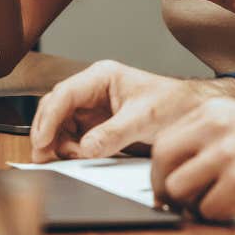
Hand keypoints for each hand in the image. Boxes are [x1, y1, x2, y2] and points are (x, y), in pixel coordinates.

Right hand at [27, 59, 234, 161]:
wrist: (192, 111)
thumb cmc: (173, 104)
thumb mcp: (144, 118)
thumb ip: (114, 133)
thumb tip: (85, 149)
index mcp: (102, 76)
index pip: (64, 94)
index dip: (49, 118)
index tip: (42, 141)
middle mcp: (92, 90)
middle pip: (55, 108)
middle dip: (46, 132)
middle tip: (43, 158)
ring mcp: (92, 107)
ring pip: (60, 124)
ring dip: (58, 143)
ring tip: (70, 158)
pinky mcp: (96, 125)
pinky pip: (73, 136)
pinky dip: (70, 149)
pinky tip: (78, 158)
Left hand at [150, 100, 234, 219]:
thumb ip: (213, 140)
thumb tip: (180, 171)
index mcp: (215, 111)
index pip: (163, 144)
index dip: (163, 172)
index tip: (169, 187)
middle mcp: (216, 128)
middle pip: (163, 168)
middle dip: (170, 193)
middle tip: (186, 206)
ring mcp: (227, 154)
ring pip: (182, 193)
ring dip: (196, 207)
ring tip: (222, 207)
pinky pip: (210, 211)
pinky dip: (223, 217)